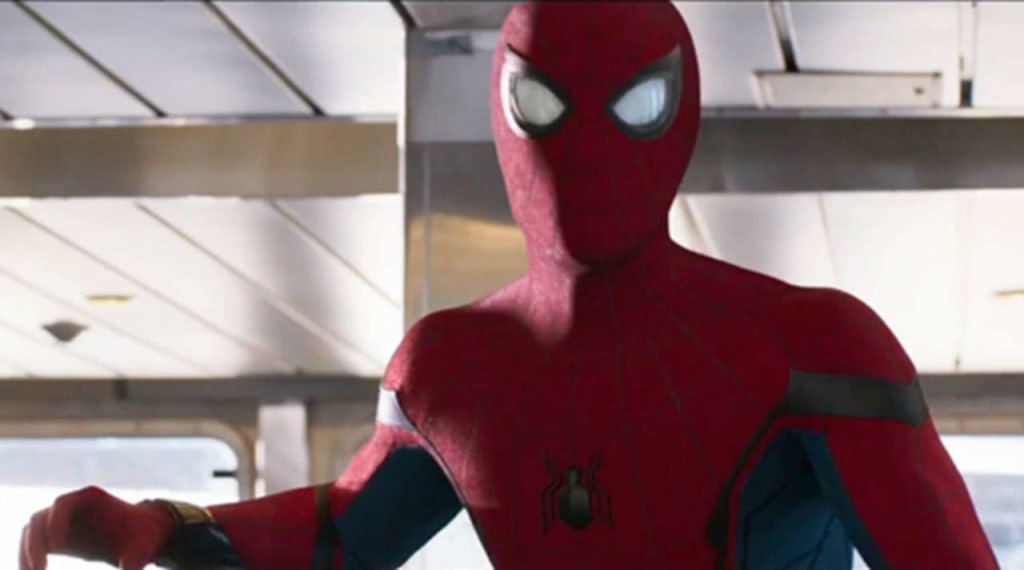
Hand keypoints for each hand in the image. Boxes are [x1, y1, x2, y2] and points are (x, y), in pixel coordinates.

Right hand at [19, 486, 174, 569]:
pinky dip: (30, 558)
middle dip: (35, 543)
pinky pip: (37, 545)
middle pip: (41, 518)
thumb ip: (132, 562)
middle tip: (38, 569)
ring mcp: (63, 521)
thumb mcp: (141, 550)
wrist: (145, 537)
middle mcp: (73, 506)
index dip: (56, 524)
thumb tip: (127, 569)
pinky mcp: (60, 537)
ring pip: (33, 532)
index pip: (63, 504)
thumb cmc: (144, 537)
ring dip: (27, 553)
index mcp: (91, 498)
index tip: (57, 548)